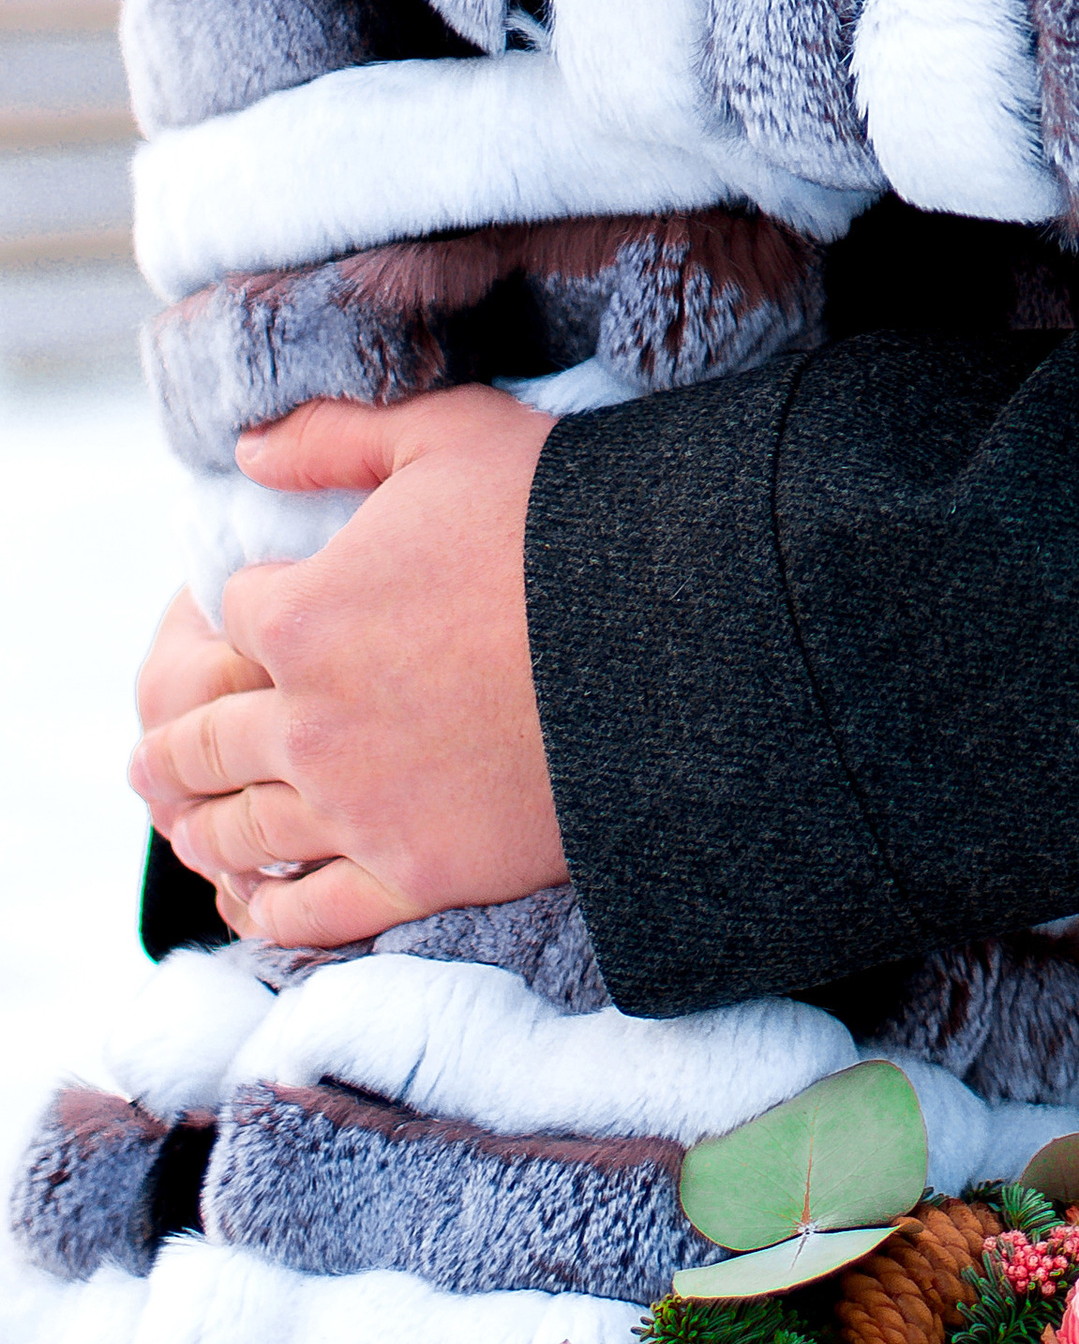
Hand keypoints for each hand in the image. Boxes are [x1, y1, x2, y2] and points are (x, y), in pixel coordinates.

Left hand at [126, 388, 565, 951]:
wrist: (664, 634)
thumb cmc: (561, 517)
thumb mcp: (446, 433)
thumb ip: (333, 435)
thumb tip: (243, 452)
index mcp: (303, 615)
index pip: (234, 616)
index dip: (249, 608)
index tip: (266, 614)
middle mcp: (309, 722)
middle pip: (210, 741)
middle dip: (177, 745)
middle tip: (149, 761)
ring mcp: (359, 808)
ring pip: (243, 829)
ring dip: (202, 828)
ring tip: (183, 827)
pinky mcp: (416, 873)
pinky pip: (312, 910)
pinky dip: (268, 908)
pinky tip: (254, 900)